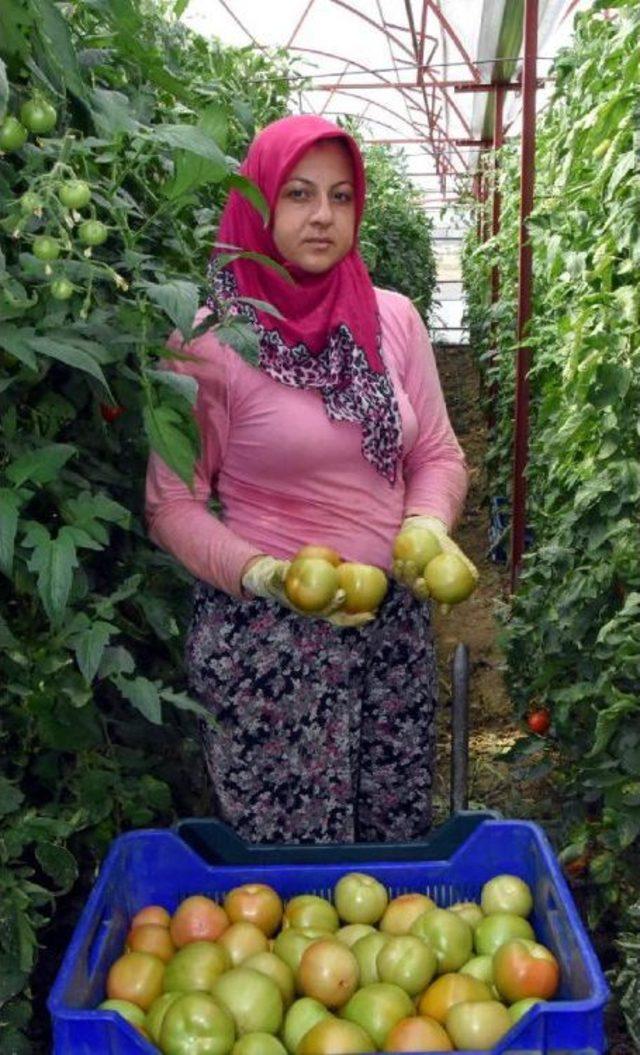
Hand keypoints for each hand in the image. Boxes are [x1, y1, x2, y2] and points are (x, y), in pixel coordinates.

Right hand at [241, 556, 375, 627]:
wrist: (274, 582)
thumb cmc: (276, 578)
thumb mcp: (274, 576)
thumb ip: (279, 573)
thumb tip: (285, 571)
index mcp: (306, 608)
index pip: (322, 611)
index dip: (333, 606)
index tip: (342, 595)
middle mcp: (316, 611)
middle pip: (337, 619)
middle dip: (353, 618)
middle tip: (370, 613)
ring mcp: (323, 609)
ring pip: (343, 616)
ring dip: (358, 617)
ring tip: (375, 612)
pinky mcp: (327, 603)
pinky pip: (343, 606)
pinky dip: (356, 605)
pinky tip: (370, 597)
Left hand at [393, 515, 478, 600]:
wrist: (428, 532)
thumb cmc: (446, 547)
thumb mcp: (458, 556)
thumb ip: (468, 568)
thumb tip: (474, 579)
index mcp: (438, 590)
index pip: (442, 602)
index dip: (444, 607)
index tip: (444, 608)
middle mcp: (422, 588)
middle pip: (420, 595)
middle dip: (420, 592)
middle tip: (421, 582)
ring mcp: (409, 581)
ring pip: (407, 584)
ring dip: (407, 577)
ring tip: (410, 564)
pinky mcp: (398, 572)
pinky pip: (396, 573)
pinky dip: (397, 568)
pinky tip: (399, 561)